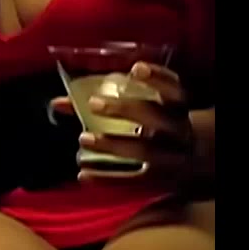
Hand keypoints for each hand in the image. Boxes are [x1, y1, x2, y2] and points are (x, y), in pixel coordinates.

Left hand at [51, 62, 197, 182]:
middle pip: (156, 118)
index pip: (174, 89)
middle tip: (94, 103)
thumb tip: (57, 103)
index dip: (157, 78)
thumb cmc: (155, 125)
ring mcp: (171, 158)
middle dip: (126, 109)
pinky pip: (134, 180)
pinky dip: (107, 179)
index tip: (135, 69)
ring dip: (112, 145)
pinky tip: (83, 174)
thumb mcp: (142, 108)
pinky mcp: (160, 181)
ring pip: (144, 151)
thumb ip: (104, 100)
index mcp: (176, 108)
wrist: (191, 161)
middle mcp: (178, 131)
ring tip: (83, 138)